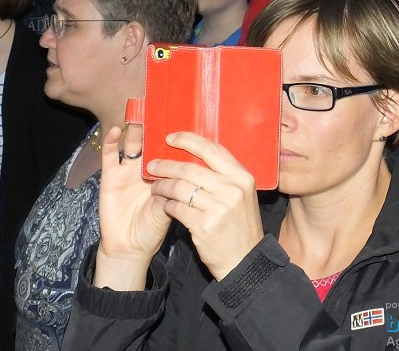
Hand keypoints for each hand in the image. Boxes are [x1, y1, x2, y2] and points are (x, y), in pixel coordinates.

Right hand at [94, 126, 170, 290]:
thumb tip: (181, 175)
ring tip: (140, 114)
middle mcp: (146, 168)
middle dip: (155, 128)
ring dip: (136, 131)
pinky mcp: (111, 176)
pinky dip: (112, 142)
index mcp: (163, 175)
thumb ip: (172, 191)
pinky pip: (110, 155)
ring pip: (132, 145)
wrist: (130, 247)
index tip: (182, 121)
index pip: (169, 151)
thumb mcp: (167, 208)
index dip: (175, 139)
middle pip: (151, 143)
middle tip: (159, 109)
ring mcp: (128, 171)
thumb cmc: (152, 228)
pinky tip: (116, 130)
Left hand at [146, 132, 262, 280]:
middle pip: (190, 168)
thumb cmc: (240, 225)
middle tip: (152, 165)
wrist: (245, 260)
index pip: (212, 149)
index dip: (188, 140)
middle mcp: (232, 189)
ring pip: (180, 188)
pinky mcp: (204, 226)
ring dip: (163, 186)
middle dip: (166, 165)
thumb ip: (223, 176)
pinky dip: (167, 205)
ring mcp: (218, 208)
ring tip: (155, 187)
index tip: (170, 137)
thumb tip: (194, 155)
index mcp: (242, 177)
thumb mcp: (241, 195)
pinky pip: (177, 209)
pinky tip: (165, 205)